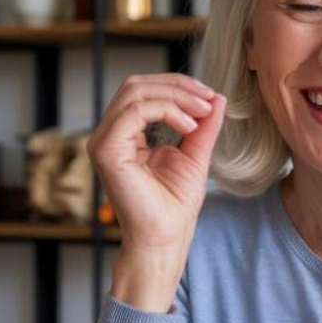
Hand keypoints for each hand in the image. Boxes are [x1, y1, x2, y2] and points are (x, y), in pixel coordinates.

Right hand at [87, 73, 226, 251]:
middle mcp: (110, 135)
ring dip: (175, 96)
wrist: (166, 237)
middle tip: (208, 98)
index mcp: (126, 134)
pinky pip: (134, 112)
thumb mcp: (196, 154)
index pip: (144, 91)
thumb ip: (204, 124)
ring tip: (202, 111)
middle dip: (177, 85)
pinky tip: (189, 126)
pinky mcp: (106, 151)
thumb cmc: (175, 205)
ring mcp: (104, 142)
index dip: (178, 86)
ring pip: (135, 92)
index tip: (210, 97)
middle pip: (136, 85)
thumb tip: (217, 96)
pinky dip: (167, 110)